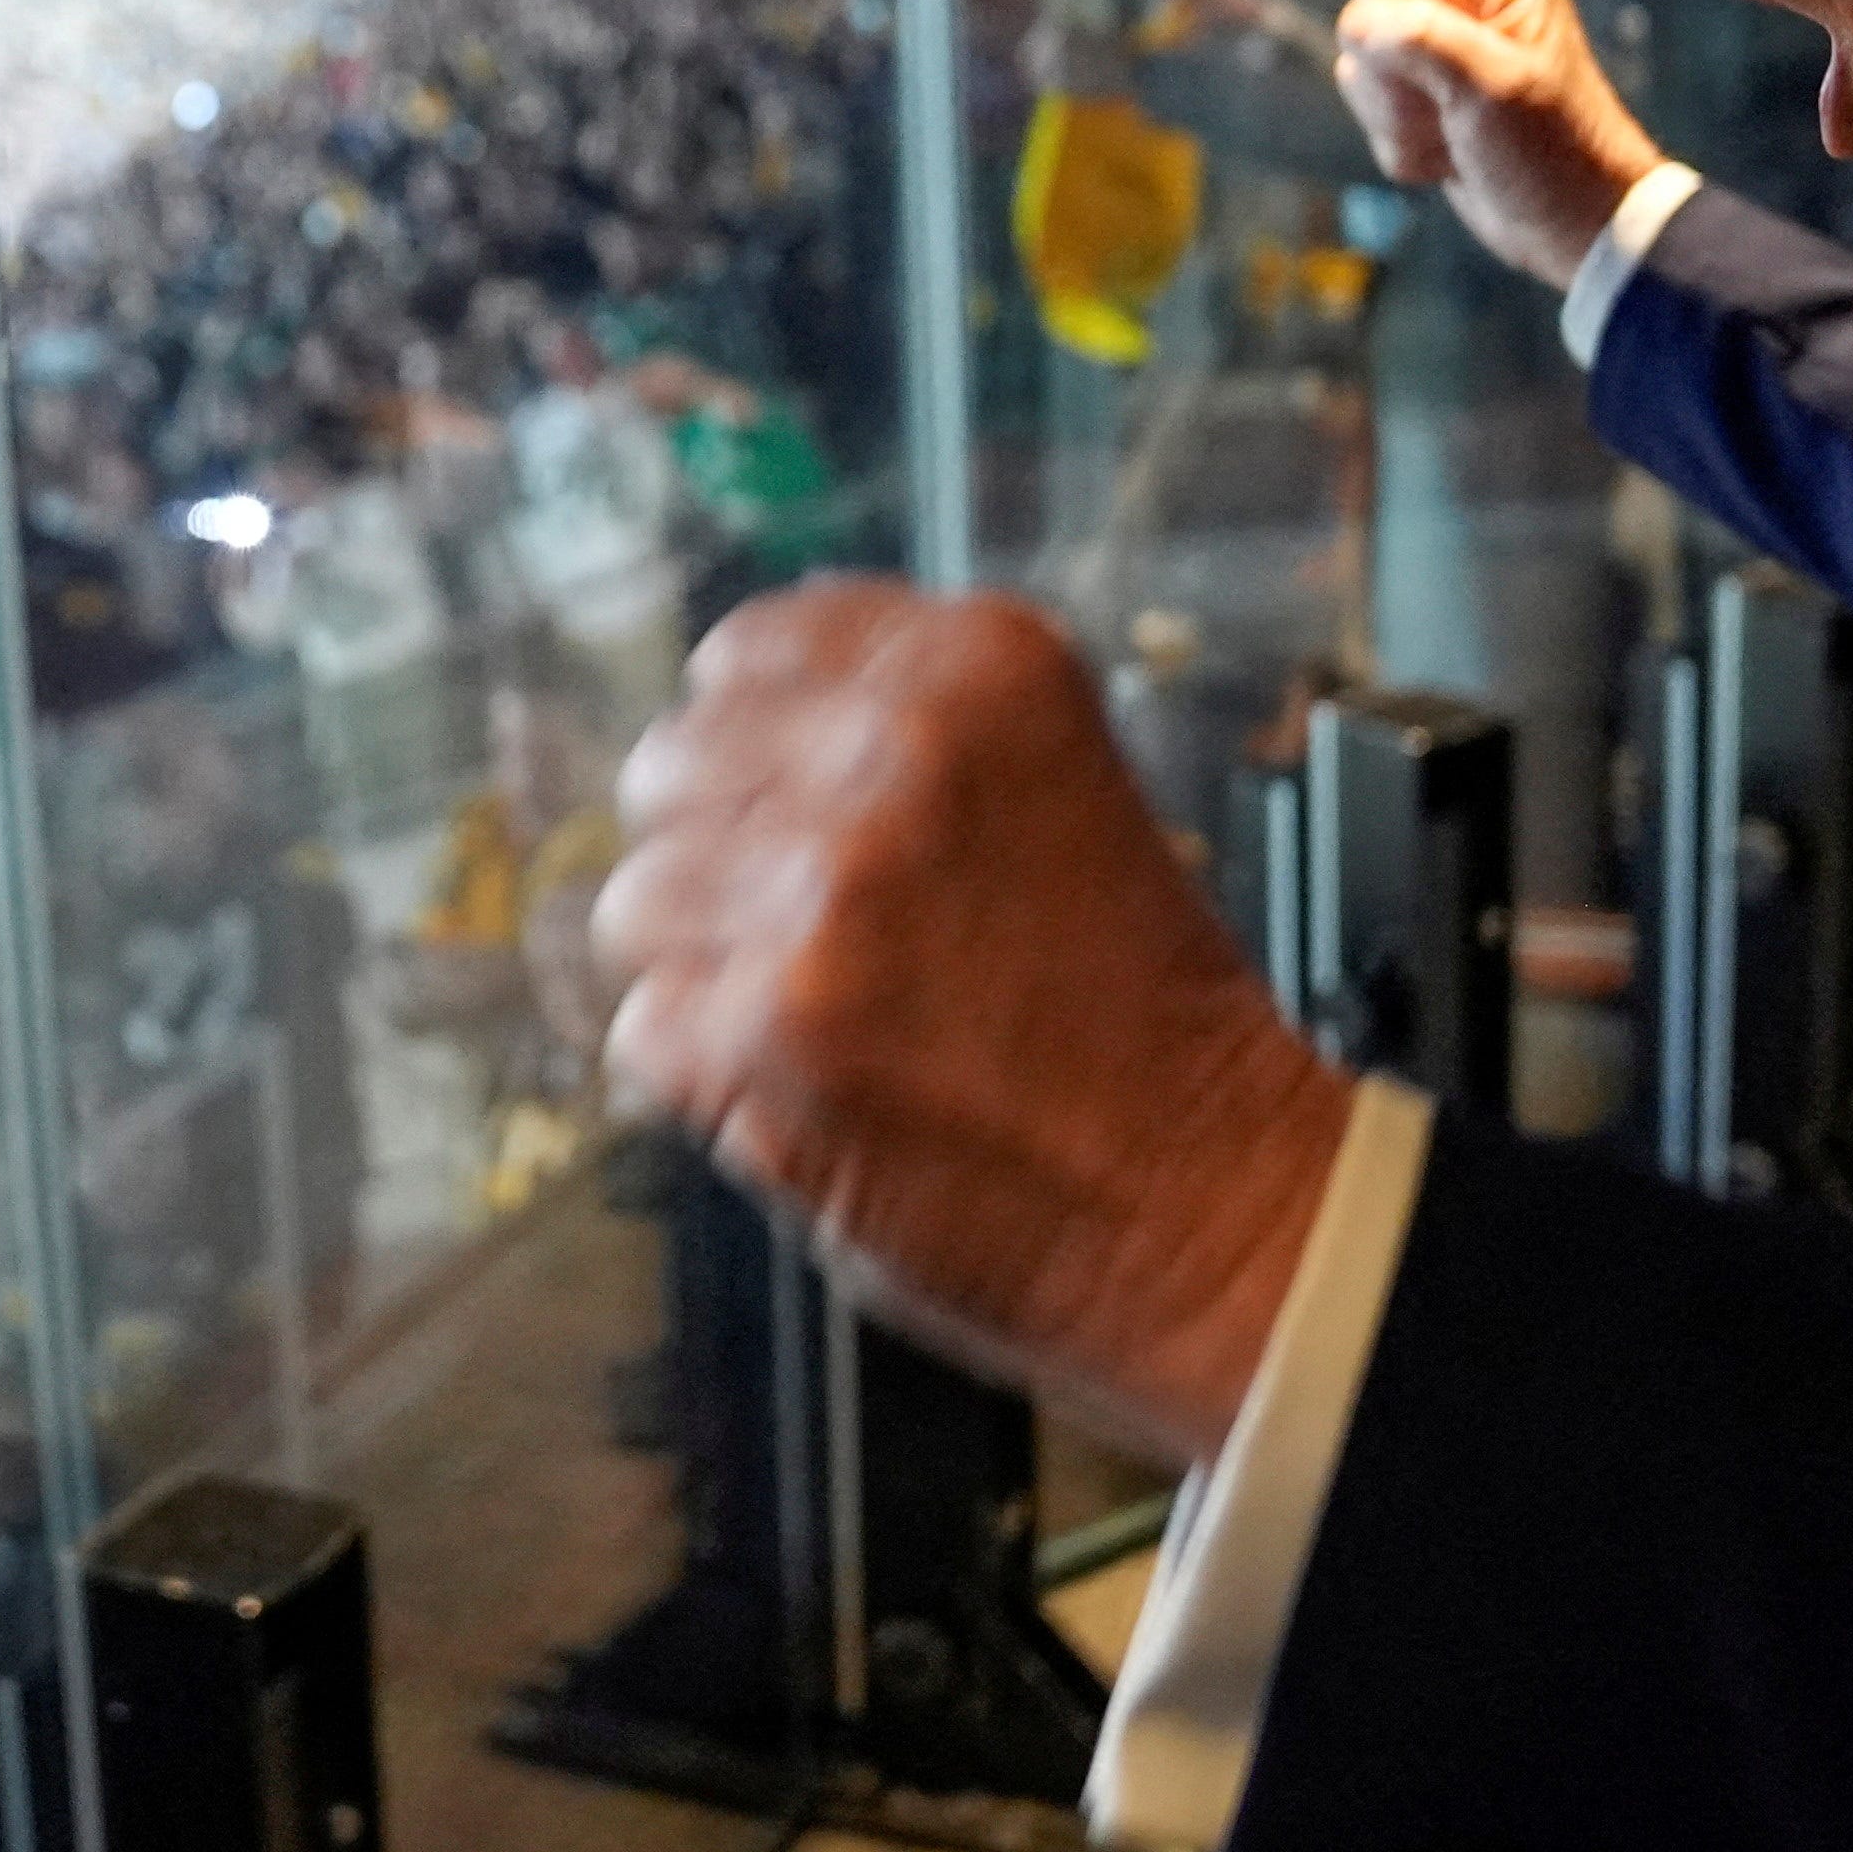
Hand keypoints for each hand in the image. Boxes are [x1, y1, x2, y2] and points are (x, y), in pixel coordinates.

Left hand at [592, 583, 1351, 1464]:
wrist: (1214, 1200)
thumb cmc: (1141, 1018)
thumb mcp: (1056, 786)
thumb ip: (907, 734)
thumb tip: (721, 720)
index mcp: (980, 667)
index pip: (750, 651)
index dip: (746, 740)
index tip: (778, 799)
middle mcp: (893, 749)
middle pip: (672, 769)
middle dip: (715, 858)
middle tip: (809, 940)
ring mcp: (820, 888)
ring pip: (638, 903)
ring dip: (703, 973)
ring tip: (817, 1025)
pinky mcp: (764, 1027)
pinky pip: (646, 1031)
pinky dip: (705, 1082)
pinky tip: (811, 1095)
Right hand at [1337, 0, 1668, 280]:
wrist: (1571, 224)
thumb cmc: (1551, 151)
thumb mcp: (1491, 87)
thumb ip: (1420, 38)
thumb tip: (1355, 19)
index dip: (1397, 46)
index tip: (1453, 87)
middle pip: (1364, 32)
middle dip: (1400, 94)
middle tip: (1458, 119)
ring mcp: (1444, 41)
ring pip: (1362, 75)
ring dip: (1403, 125)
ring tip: (1460, 138)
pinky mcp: (1427, 85)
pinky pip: (1373, 110)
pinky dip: (1407, 145)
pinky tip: (1454, 153)